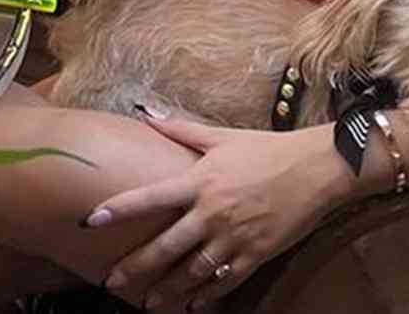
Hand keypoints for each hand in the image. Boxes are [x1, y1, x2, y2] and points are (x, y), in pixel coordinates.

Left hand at [86, 115, 353, 307]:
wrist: (316, 169)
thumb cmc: (265, 149)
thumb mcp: (220, 136)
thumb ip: (179, 129)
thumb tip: (145, 113)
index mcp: (198, 181)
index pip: (150, 197)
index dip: (119, 209)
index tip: (91, 220)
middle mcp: (212, 212)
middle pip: (166, 245)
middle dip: (136, 266)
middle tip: (111, 281)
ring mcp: (235, 236)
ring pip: (194, 270)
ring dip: (169, 289)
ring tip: (147, 303)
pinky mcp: (258, 253)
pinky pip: (227, 280)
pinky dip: (208, 295)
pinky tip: (192, 306)